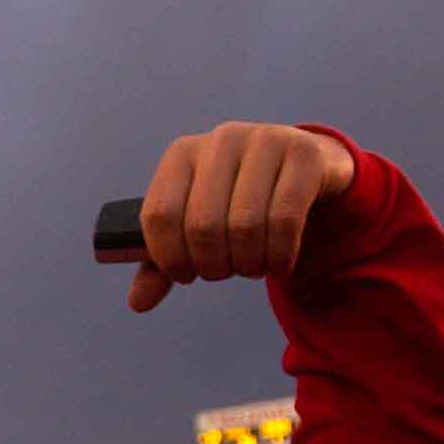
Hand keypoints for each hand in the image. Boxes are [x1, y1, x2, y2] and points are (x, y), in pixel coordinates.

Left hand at [129, 122, 355, 312]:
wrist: (306, 168)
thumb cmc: (239, 201)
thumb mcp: (196, 227)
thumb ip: (163, 263)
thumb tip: (138, 303)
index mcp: (182, 154)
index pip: (159, 215)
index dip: (169, 258)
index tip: (185, 275)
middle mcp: (220, 141)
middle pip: (202, 226)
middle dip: (212, 265)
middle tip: (224, 271)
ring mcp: (264, 140)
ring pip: (243, 226)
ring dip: (247, 264)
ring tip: (251, 267)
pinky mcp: (304, 154)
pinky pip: (284, 220)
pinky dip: (278, 256)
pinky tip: (278, 265)